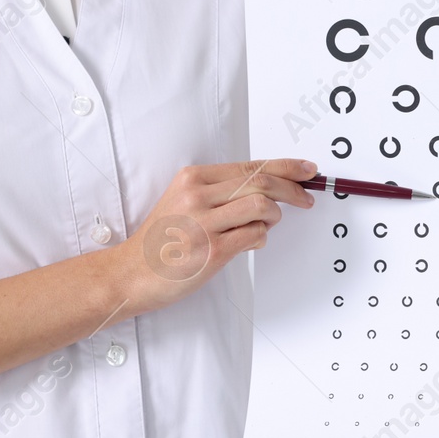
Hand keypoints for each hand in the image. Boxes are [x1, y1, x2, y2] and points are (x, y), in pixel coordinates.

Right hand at [120, 158, 317, 311]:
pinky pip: (255, 236)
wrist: (131, 272)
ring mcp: (205, 223)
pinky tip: (249, 240)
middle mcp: (198, 195)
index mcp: (193, 178)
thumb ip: (221, 192)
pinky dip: (260, 237)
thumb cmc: (161, 240)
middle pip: (262, 182)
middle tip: (306, 197)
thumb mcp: (184, 201)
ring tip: (265, 225)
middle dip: (293, 189)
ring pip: (263, 207)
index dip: (286, 166)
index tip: (307, 170)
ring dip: (274, 217)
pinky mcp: (212, 251)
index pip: (251, 165)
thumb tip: (268, 188)